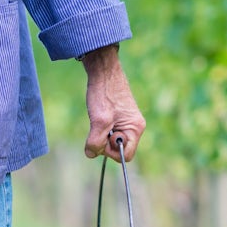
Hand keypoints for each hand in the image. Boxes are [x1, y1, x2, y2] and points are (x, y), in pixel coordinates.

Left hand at [81, 45, 145, 162]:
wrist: (103, 71)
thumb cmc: (104, 94)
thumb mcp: (99, 121)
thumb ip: (96, 142)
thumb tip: (91, 154)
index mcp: (136, 129)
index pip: (126, 156)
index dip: (112, 152)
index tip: (103, 137)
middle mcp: (134, 127)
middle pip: (118, 149)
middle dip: (105, 143)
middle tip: (99, 125)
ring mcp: (126, 123)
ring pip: (110, 141)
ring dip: (100, 135)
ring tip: (98, 118)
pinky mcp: (118, 118)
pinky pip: (108, 132)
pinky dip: (100, 128)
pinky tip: (98, 116)